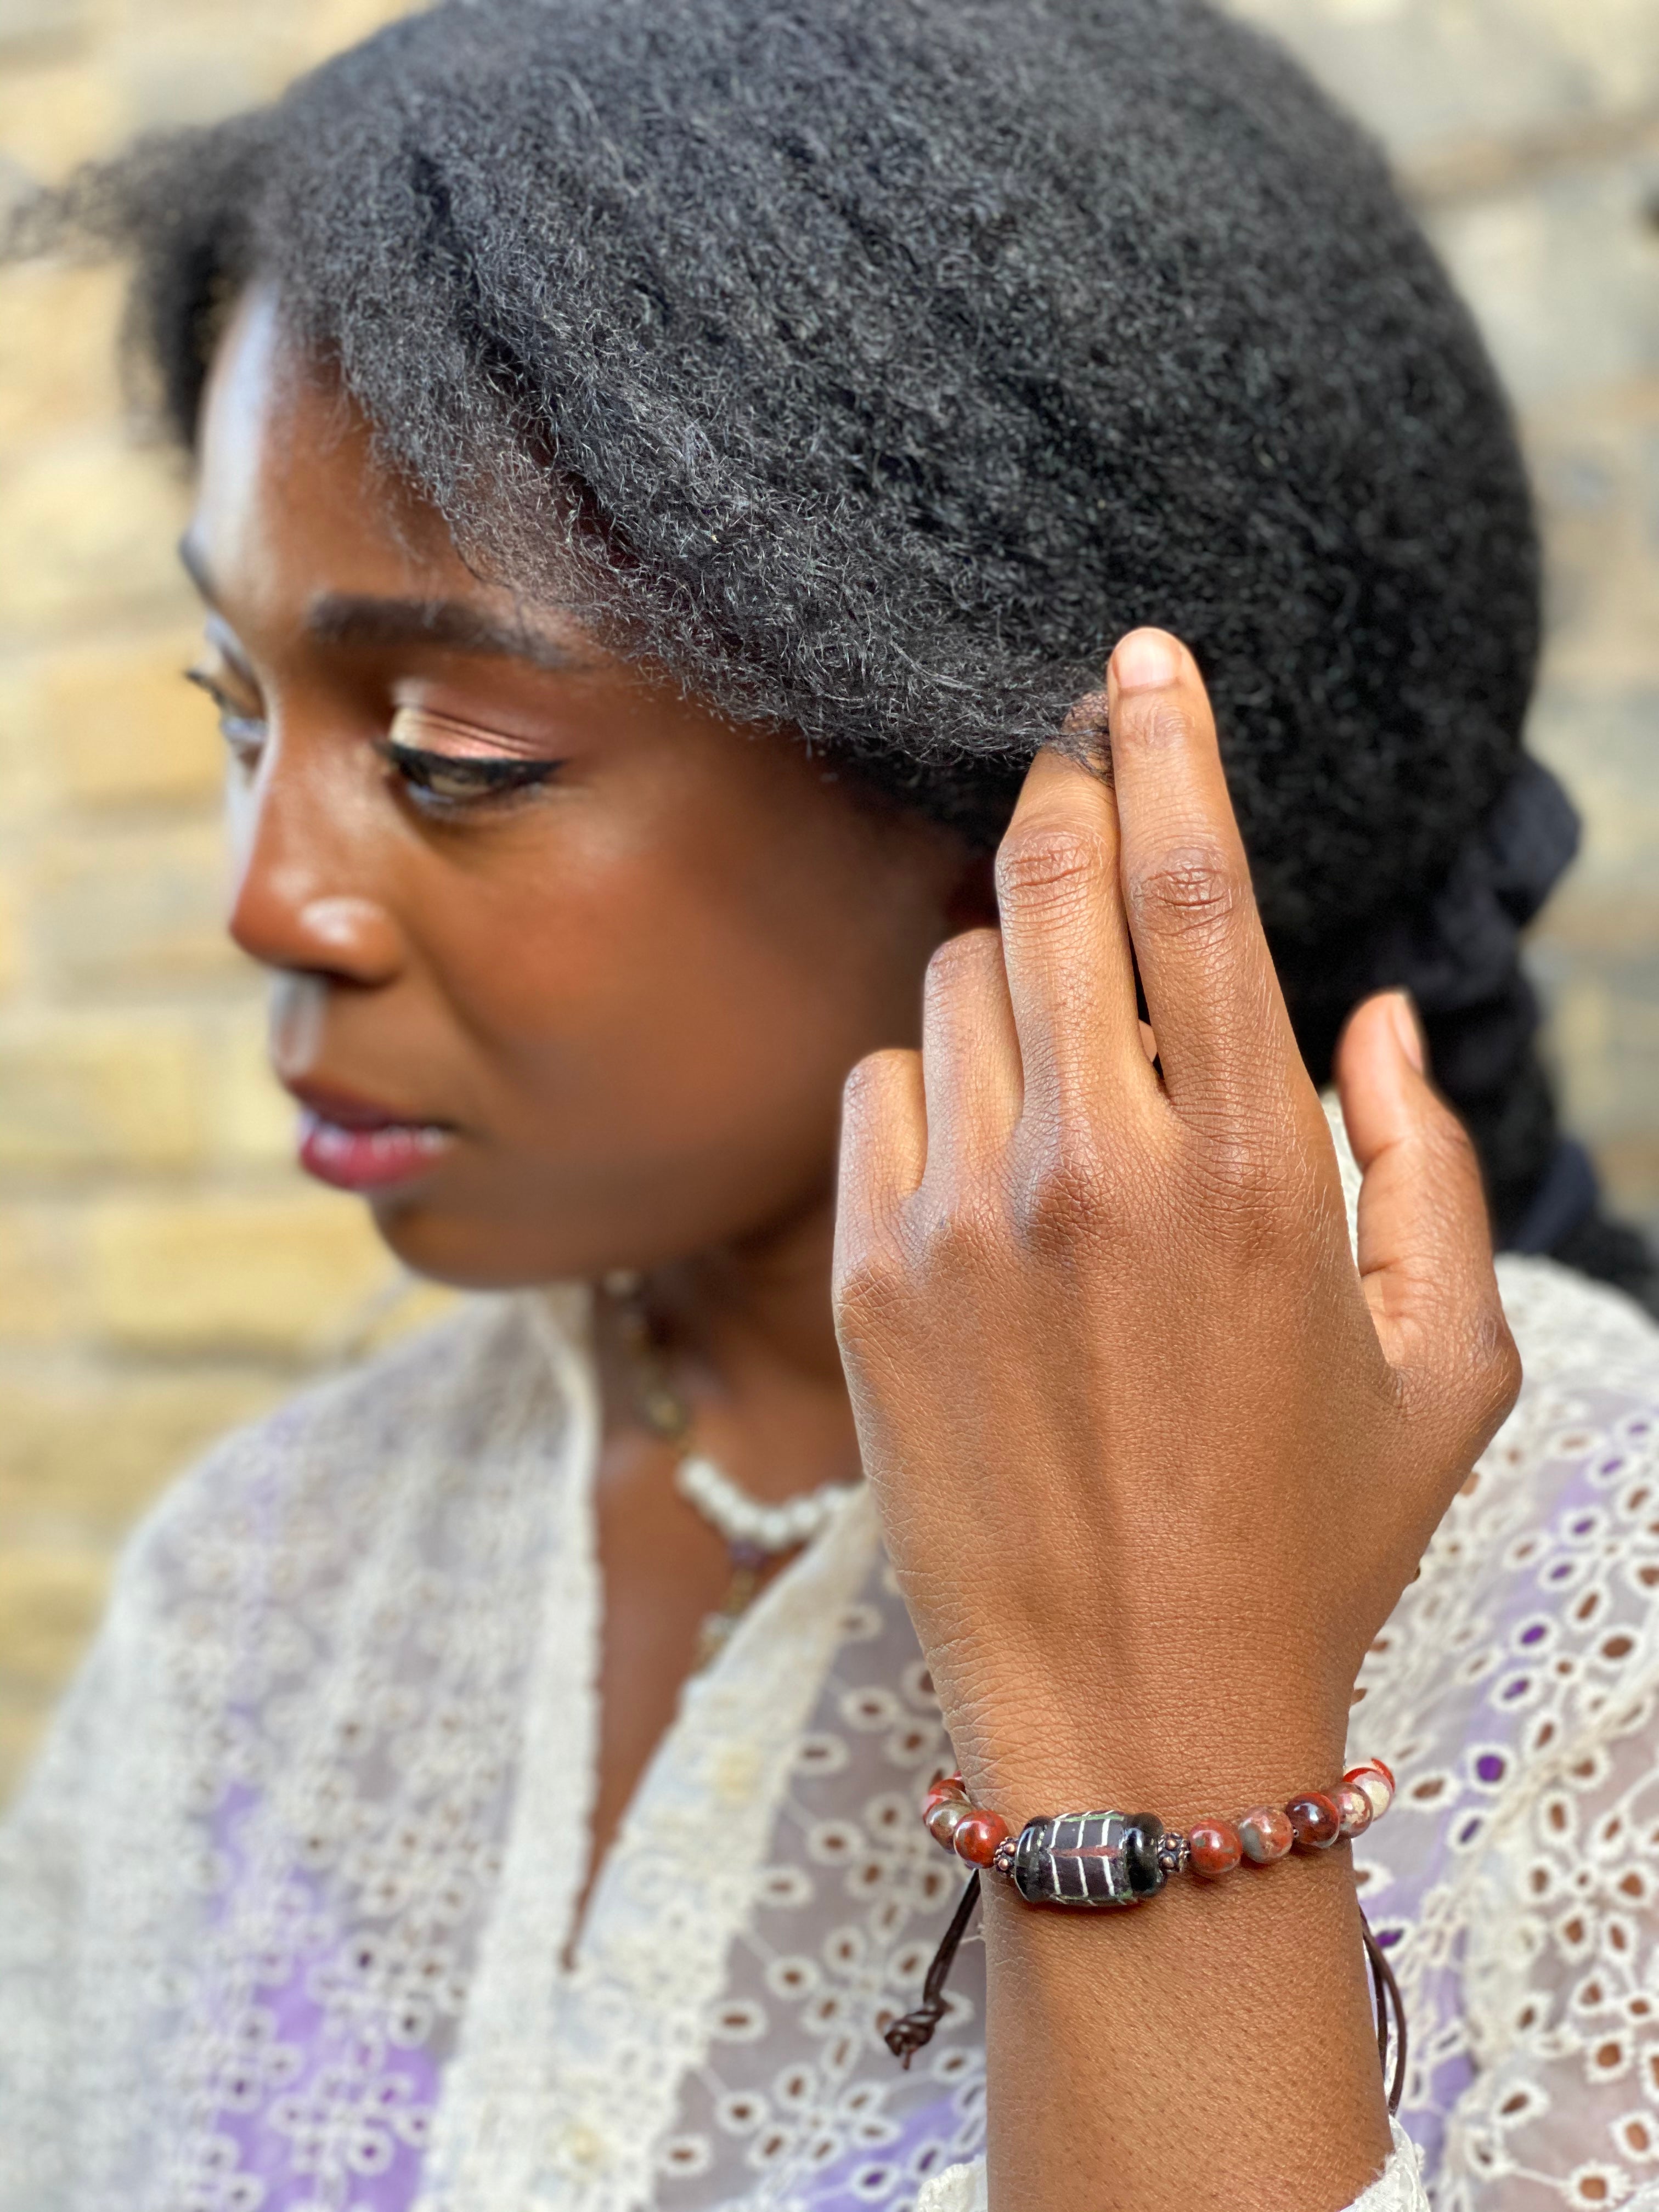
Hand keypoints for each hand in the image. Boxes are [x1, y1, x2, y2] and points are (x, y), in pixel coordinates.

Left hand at [833, 629, 1519, 1821]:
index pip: (1196, 884)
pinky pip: (877, 1088)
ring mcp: (961, 1218)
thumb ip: (1429, 1161)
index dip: (1166, 741)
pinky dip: (932, 1086)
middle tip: (1076, 769)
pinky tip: (985, 1164)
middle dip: (1066, 797)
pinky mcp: (870, 1278)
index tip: (1140, 660)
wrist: (1134, 1712)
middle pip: (1052, 882)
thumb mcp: (1446, 1364)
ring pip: (960, 981)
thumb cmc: (1312, 1540)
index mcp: (1252, 1167)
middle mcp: (1094, 1166)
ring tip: (1068, 1072)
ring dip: (1018, 975)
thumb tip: (1382, 1011)